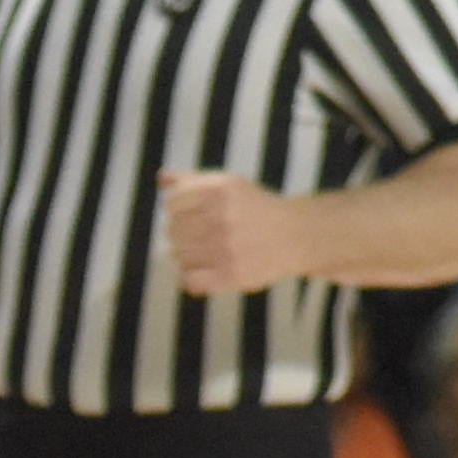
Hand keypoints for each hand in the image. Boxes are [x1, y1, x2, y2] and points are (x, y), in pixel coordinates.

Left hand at [154, 169, 300, 298]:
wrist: (295, 235)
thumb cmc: (256, 207)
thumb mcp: (229, 184)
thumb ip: (193, 180)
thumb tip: (162, 177)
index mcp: (220, 189)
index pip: (171, 202)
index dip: (178, 209)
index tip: (194, 213)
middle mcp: (221, 216)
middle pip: (172, 230)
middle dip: (183, 233)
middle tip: (204, 233)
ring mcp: (225, 248)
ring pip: (178, 256)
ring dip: (188, 255)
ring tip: (209, 250)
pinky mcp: (229, 275)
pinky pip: (188, 280)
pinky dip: (192, 277)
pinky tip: (207, 269)